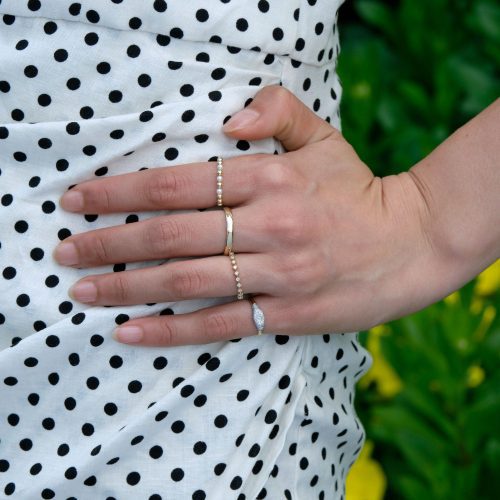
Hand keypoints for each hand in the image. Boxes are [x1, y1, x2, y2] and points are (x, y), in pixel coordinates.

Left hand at [54, 85, 443, 345]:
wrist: (411, 243)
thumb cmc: (358, 190)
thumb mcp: (323, 138)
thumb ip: (277, 111)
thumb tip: (226, 116)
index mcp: (272, 177)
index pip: (178, 182)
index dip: (122, 191)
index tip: (79, 198)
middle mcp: (270, 224)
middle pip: (170, 234)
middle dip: (109, 241)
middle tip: (66, 249)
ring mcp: (277, 272)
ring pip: (186, 281)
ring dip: (127, 287)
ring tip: (83, 291)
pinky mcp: (286, 311)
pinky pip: (219, 323)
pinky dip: (170, 329)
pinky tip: (130, 332)